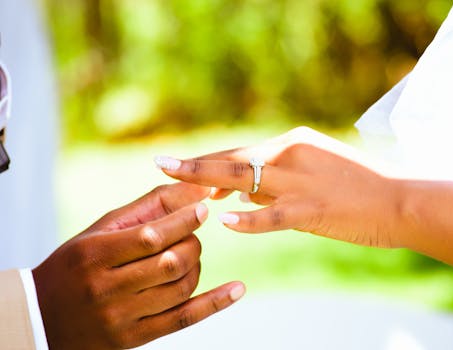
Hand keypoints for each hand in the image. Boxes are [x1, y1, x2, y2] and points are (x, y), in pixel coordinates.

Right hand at [33, 183, 244, 349]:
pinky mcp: (134, 338)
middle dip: (192, 243)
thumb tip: (194, 186)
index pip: (150, 236)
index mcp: (94, 254)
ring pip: (180, 288)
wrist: (44, 317)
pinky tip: (238, 289)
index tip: (204, 207)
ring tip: (190, 256)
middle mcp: (106, 287)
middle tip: (191, 235)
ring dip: (197, 266)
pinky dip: (215, 303)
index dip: (183, 220)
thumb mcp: (103, 229)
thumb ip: (149, 206)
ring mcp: (120, 317)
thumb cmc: (79, 263)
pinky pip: (183, 319)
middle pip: (170, 262)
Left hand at [155, 127, 403, 247]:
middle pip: (234, 159)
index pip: (241, 153)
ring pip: (245, 179)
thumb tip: (240, 191)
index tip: (182, 169)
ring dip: (207, 182)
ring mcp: (301, 181)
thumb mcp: (312, 174)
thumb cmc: (357, 189)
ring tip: (176, 184)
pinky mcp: (313, 208)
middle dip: (195, 164)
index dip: (209, 163)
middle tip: (161, 163)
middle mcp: (292, 154)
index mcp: (292, 143)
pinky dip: (248, 218)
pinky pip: (273, 214)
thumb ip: (275, 182)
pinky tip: (224, 220)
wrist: (399, 201)